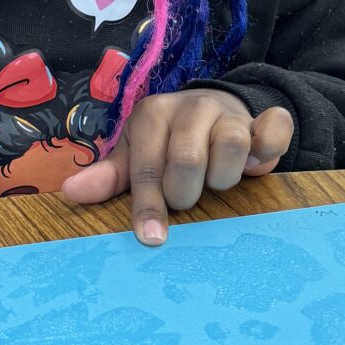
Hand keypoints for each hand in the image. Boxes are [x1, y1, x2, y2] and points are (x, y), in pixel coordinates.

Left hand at [61, 89, 293, 244]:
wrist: (214, 108)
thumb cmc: (166, 142)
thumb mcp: (135, 156)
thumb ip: (109, 177)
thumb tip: (71, 191)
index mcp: (151, 115)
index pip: (147, 165)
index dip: (149, 205)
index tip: (152, 238)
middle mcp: (189, 106)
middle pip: (188, 159)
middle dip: (186, 192)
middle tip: (188, 195)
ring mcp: (227, 110)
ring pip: (231, 146)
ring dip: (224, 177)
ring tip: (217, 180)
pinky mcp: (261, 118)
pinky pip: (273, 131)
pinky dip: (267, 152)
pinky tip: (256, 166)